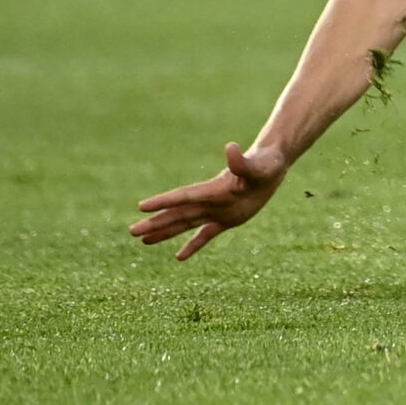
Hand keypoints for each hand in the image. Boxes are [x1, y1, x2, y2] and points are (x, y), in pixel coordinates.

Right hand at [130, 140, 287, 260]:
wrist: (273, 165)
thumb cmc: (266, 163)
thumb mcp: (256, 166)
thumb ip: (241, 162)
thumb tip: (230, 147)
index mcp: (214, 189)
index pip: (184, 196)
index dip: (164, 201)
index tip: (142, 206)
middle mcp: (210, 200)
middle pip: (178, 213)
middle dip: (156, 222)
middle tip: (132, 231)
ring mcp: (217, 210)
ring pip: (186, 223)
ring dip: (165, 232)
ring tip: (143, 240)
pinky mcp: (228, 219)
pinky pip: (207, 234)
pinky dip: (193, 245)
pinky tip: (179, 257)